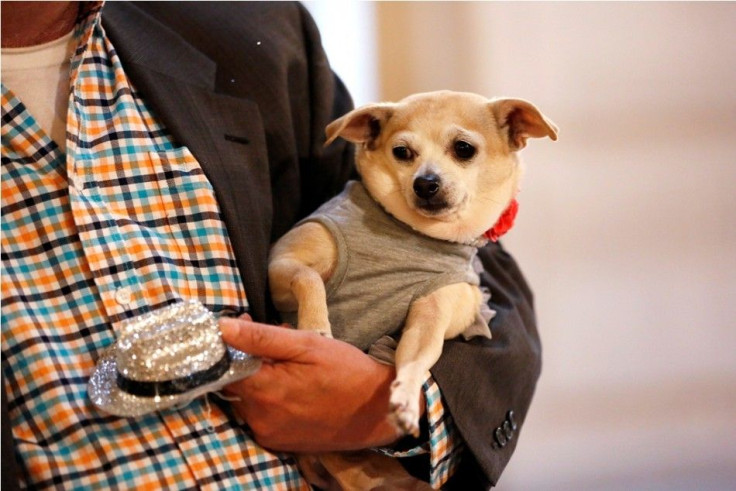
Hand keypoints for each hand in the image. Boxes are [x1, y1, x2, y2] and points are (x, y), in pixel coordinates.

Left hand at [219, 317, 402, 452]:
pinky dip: (268, 399)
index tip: (246, 329)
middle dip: (248, 362)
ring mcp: (268, 434)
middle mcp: (260, 419)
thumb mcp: (307, 345)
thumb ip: (261, 337)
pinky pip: (259, 415)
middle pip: (234, 384)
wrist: (377, 411)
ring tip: (289, 367)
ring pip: (246, 400)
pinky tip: (292, 388)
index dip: (230, 347)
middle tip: (278, 345)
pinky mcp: (278, 443)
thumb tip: (222, 327)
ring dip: (259, 381)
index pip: (222, 369)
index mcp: (265, 392)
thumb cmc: (346, 371)